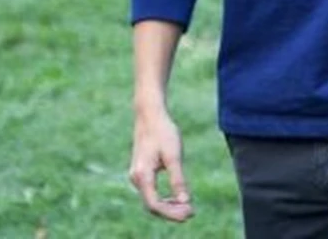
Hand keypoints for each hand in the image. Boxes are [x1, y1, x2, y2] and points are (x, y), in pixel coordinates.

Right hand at [129, 107, 193, 221]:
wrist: (150, 114)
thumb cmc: (163, 132)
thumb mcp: (173, 155)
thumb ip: (178, 179)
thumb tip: (185, 201)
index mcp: (142, 175)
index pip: (155, 204)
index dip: (172, 213)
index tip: (190, 213)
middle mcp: (136, 179)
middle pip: (152, 205)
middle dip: (171, 212)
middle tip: (191, 213)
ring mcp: (137, 176)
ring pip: (151, 200)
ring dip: (168, 206)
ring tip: (187, 208)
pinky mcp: (141, 172)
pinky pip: (151, 192)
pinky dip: (164, 198)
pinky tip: (177, 197)